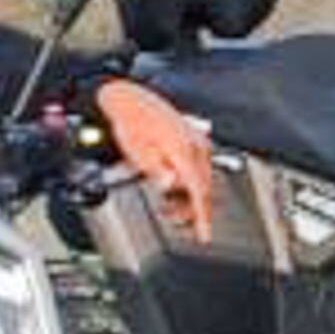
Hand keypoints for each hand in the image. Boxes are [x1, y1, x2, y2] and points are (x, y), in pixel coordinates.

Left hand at [94, 77, 215, 231]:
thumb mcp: (137, 152)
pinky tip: (174, 185)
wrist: (130, 98)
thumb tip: (170, 184)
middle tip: (173, 217)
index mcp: (183, 149)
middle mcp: (196, 144)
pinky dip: (190, 181)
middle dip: (191, 208)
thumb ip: (157, 171)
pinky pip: (200, 167)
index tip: (204, 235)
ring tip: (167, 203)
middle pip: (204, 188)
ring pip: (203, 179)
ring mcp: (199, 139)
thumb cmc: (130, 121)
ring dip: (189, 195)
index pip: (199, 191)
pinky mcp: (195, 137)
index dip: (202, 217)